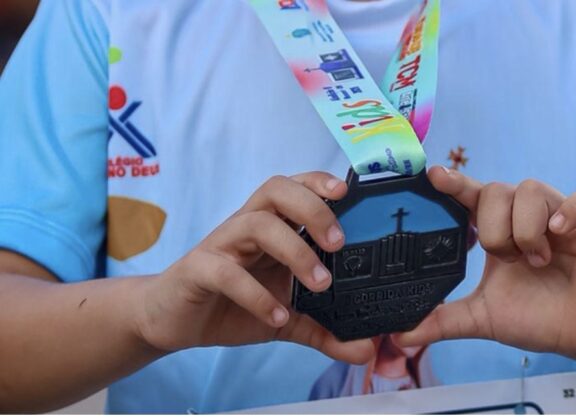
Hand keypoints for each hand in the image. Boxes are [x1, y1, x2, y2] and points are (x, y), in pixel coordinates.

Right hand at [135, 172, 374, 363]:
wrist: (173, 321)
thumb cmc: (232, 306)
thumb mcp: (287, 320)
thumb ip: (325, 331)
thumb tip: (366, 349)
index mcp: (270, 227)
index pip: (294, 187)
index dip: (318, 181)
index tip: (347, 192)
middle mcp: (246, 227)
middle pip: (277, 191)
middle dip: (313, 210)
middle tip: (338, 244)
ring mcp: (222, 245)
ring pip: (257, 224)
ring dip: (294, 250)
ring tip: (320, 284)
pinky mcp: (198, 270)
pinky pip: (227, 272)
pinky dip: (256, 294)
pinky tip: (278, 315)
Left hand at [396, 167, 575, 358]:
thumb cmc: (536, 318)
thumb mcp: (483, 318)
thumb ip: (443, 320)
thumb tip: (398, 334)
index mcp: (498, 229)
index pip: (471, 195)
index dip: (453, 182)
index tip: (432, 175)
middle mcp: (527, 215)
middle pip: (496, 191)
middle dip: (494, 230)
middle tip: (509, 261)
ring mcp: (562, 215)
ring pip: (531, 190)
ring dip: (526, 229)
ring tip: (538, 260)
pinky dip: (574, 209)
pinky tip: (560, 233)